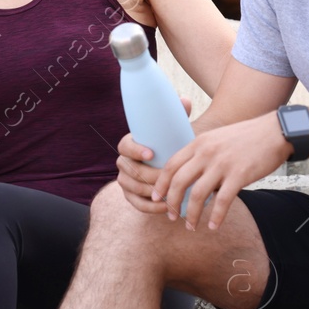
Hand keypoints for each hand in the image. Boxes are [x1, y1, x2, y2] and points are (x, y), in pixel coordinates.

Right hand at [114, 96, 193, 214]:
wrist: (177, 163)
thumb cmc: (175, 143)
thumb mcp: (177, 129)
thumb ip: (179, 113)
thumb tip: (185, 101)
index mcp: (130, 144)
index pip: (125, 146)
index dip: (135, 150)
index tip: (151, 154)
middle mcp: (124, 162)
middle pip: (128, 170)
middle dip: (147, 175)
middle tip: (166, 177)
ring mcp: (126, 180)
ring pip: (131, 187)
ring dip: (148, 191)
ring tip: (166, 193)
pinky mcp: (132, 196)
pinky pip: (136, 203)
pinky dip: (149, 207)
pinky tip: (164, 207)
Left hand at [150, 113, 290, 229]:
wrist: (276, 132)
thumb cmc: (247, 137)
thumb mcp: (218, 139)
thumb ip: (203, 155)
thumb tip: (194, 178)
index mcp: (199, 143)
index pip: (171, 165)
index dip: (161, 184)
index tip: (157, 197)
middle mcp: (207, 153)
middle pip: (179, 181)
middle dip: (172, 203)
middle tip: (171, 217)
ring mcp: (222, 164)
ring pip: (198, 194)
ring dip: (192, 214)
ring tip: (191, 226)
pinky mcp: (239, 175)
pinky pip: (222, 201)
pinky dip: (215, 217)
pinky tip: (213, 226)